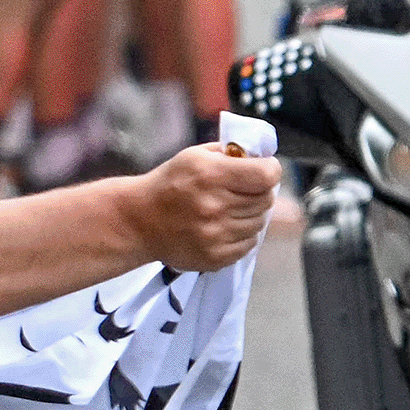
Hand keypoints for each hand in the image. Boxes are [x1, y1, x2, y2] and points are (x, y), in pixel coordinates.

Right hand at [117, 142, 271, 272]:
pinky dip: (243, 234)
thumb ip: (229, 153)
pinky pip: (249, 244)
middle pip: (266, 200)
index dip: (270, 170)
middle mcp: (216, 206)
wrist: (139, 221)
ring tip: (231, 209)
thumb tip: (262, 157)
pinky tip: (225, 226)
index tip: (263, 170)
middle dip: (260, 192)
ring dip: (251, 214)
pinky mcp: (216, 257)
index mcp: (212, 175)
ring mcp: (216, 235)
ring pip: (259, 223)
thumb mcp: (194, 156)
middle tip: (243, 190)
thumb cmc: (169, 183)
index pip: (266, 175)